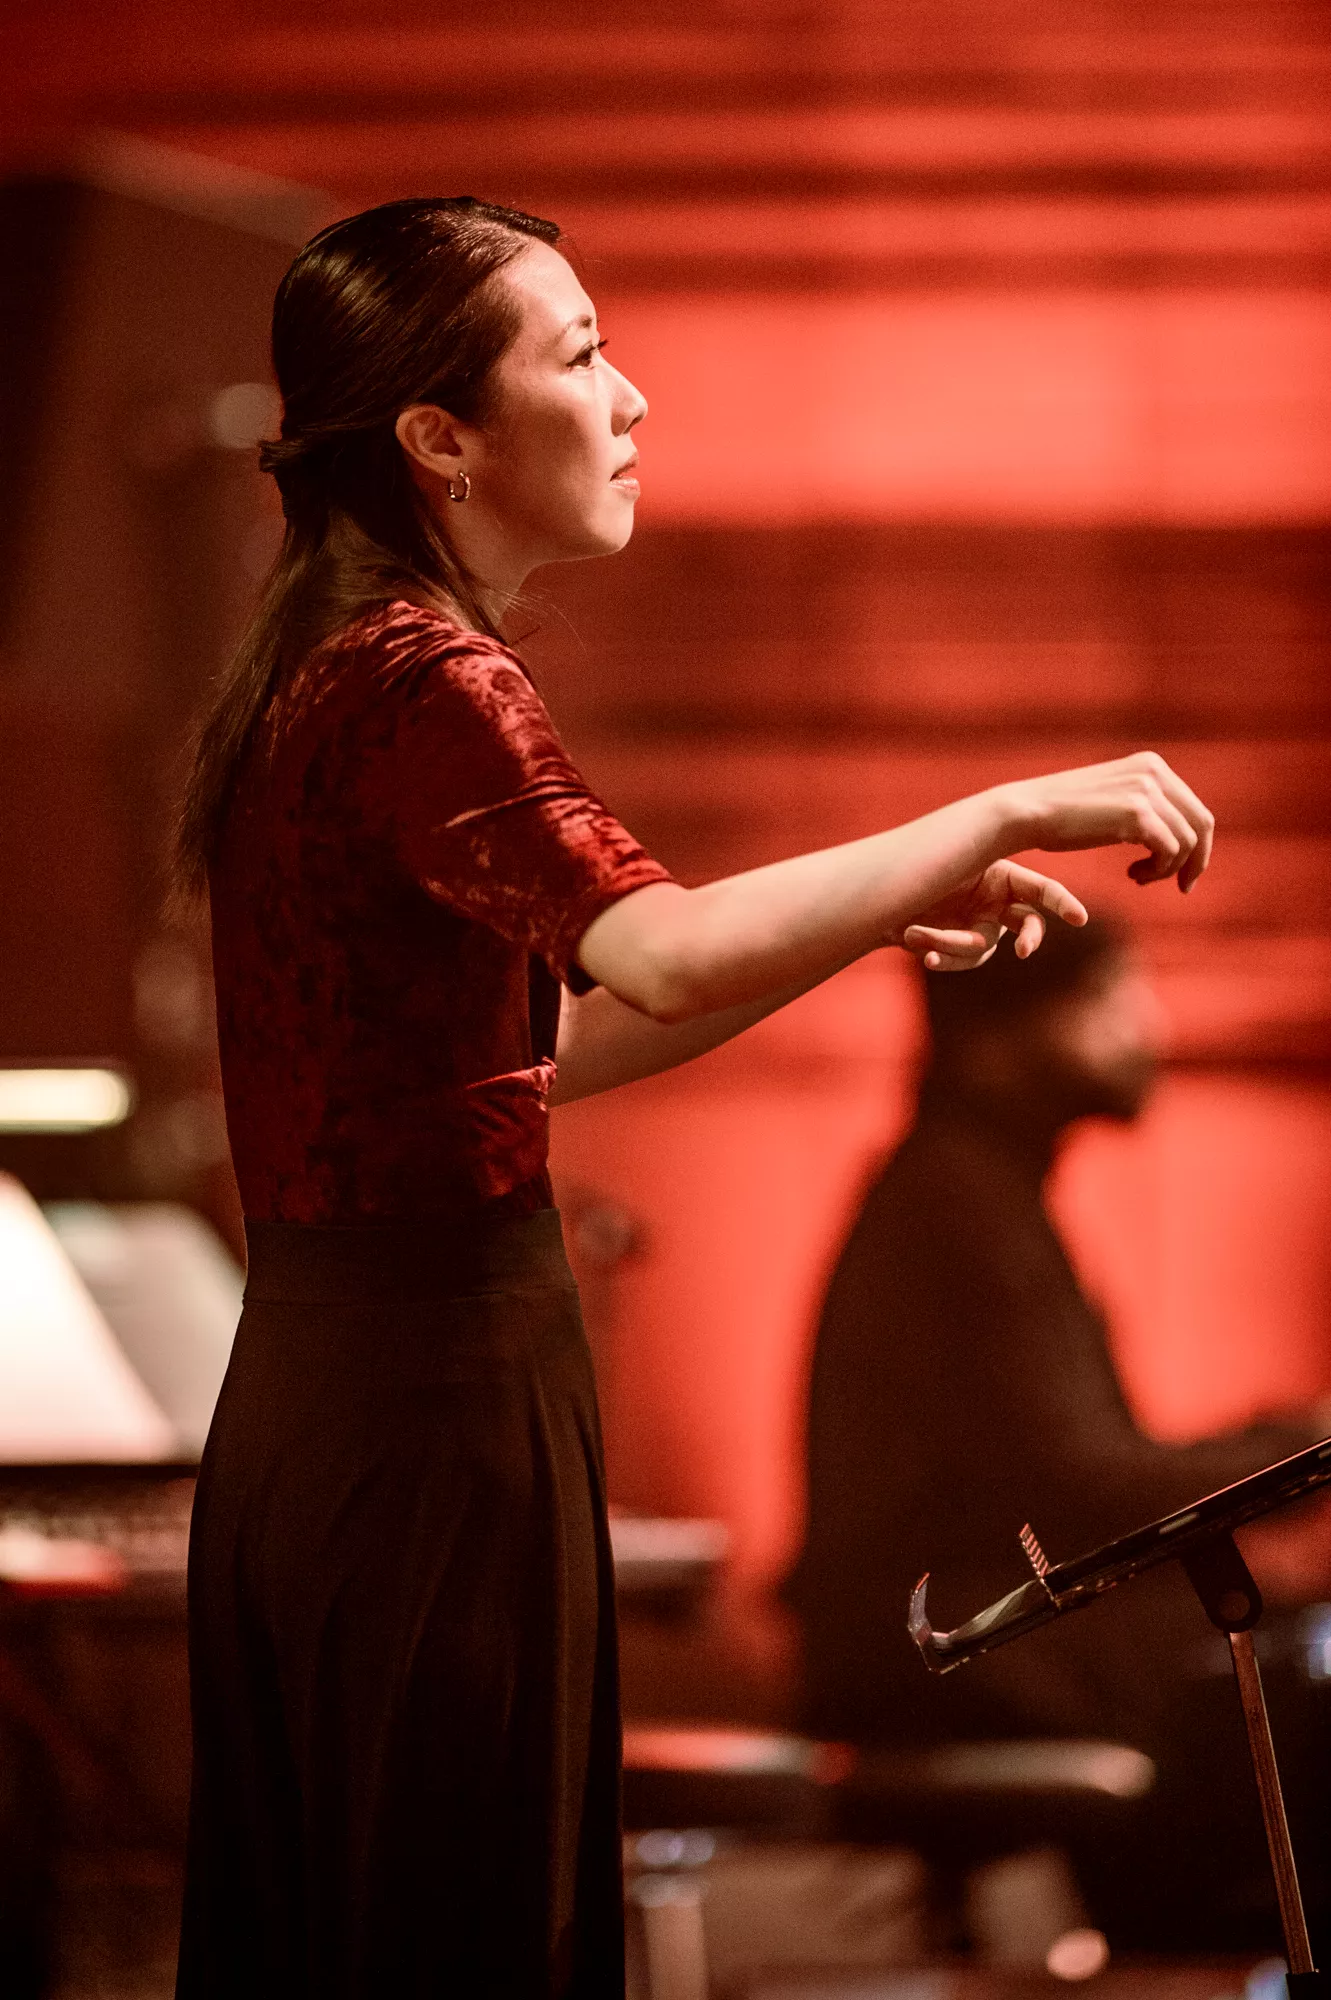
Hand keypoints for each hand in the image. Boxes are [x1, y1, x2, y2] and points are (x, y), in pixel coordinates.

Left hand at [900, 861, 1088, 971]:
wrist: (884, 896)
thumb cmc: (915, 867)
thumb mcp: (942, 863)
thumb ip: (965, 868)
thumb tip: (988, 878)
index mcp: (1004, 876)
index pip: (1042, 890)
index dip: (1063, 903)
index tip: (1080, 919)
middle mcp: (999, 905)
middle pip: (1029, 924)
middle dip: (1030, 937)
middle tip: (1025, 951)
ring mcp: (982, 929)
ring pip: (982, 948)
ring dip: (950, 943)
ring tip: (915, 933)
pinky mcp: (961, 949)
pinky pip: (961, 960)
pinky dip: (942, 957)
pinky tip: (921, 951)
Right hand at [1003, 752, 1214, 891]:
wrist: (1026, 813)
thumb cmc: (1061, 815)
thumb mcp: (1111, 801)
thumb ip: (1144, 807)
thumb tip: (1177, 836)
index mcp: (1151, 765)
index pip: (1195, 809)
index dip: (1196, 845)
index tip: (1180, 871)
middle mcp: (1154, 772)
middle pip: (1202, 824)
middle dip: (1196, 860)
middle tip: (1182, 886)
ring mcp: (1146, 791)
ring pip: (1187, 842)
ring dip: (1168, 869)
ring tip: (1138, 877)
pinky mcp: (1137, 814)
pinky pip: (1170, 851)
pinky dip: (1158, 871)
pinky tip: (1133, 875)